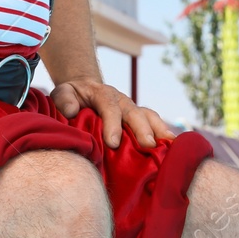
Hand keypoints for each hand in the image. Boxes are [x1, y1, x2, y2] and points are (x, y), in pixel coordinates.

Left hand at [51, 79, 175, 149]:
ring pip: (149, 116)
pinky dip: (165, 134)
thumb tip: (71, 111)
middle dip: (142, 129)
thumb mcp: (63, 92)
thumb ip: (64, 99)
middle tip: (148, 145)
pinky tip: (175, 148)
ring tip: (169, 146)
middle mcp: (122, 101)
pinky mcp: (139, 118)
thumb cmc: (73, 96)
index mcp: (103, 94)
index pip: (109, 107)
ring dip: (159, 130)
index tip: (113, 143)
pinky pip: (155, 124)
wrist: (86, 89)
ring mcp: (133, 109)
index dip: (113, 124)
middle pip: (135, 112)